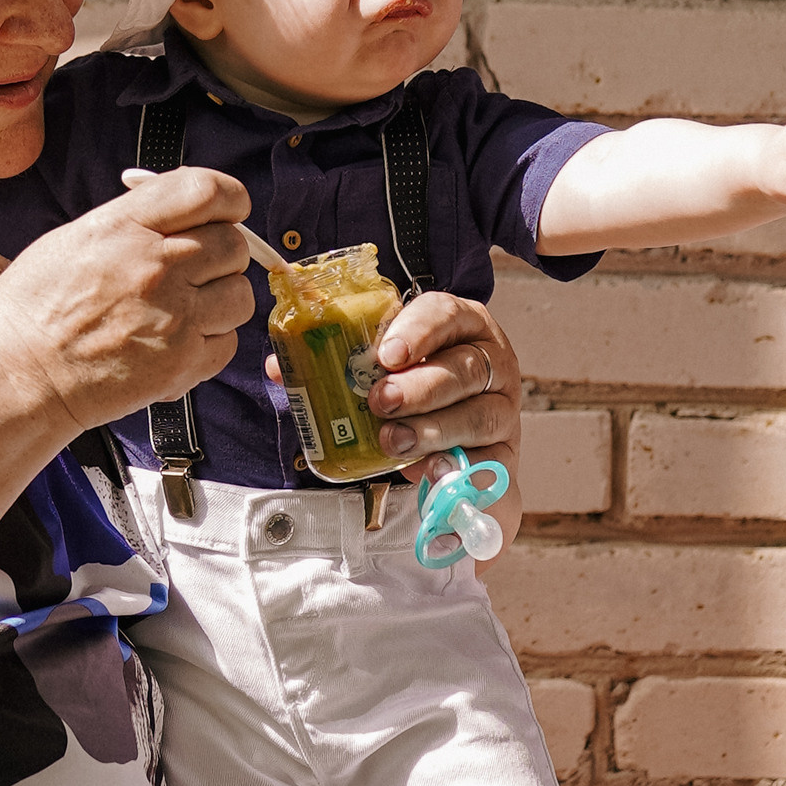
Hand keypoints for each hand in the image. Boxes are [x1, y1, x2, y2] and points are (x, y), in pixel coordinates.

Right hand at [0, 167, 254, 430]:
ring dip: (221, 300)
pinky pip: (229, 342)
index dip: (229, 199)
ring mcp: (174, 316)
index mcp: (125, 226)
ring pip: (240, 295)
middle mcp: (155, 265)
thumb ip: (132, 220)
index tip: (228, 210)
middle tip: (196, 269)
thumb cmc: (32, 311)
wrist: (18, 378)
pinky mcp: (181, 363)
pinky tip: (178, 342)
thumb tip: (179, 213)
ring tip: (187, 310)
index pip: (208, 191)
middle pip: (233, 244)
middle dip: (221, 254)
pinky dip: (211, 343)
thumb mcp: (73, 239)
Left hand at [265, 288, 523, 477]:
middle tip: (379, 402)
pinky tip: (430, 472)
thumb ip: (338, 364)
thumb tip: (280, 368)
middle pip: (463, 369)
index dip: (418, 330)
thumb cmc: (414, 394)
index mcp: (461, 325)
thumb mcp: (382, 370)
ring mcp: (502, 409)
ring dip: (430, 429)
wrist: (452, 449)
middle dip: (419, 387)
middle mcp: (491, 362)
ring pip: (476, 415)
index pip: (446, 313)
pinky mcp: (504, 454)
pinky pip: (487, 462)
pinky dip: (457, 468)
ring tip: (391, 441)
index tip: (387, 354)